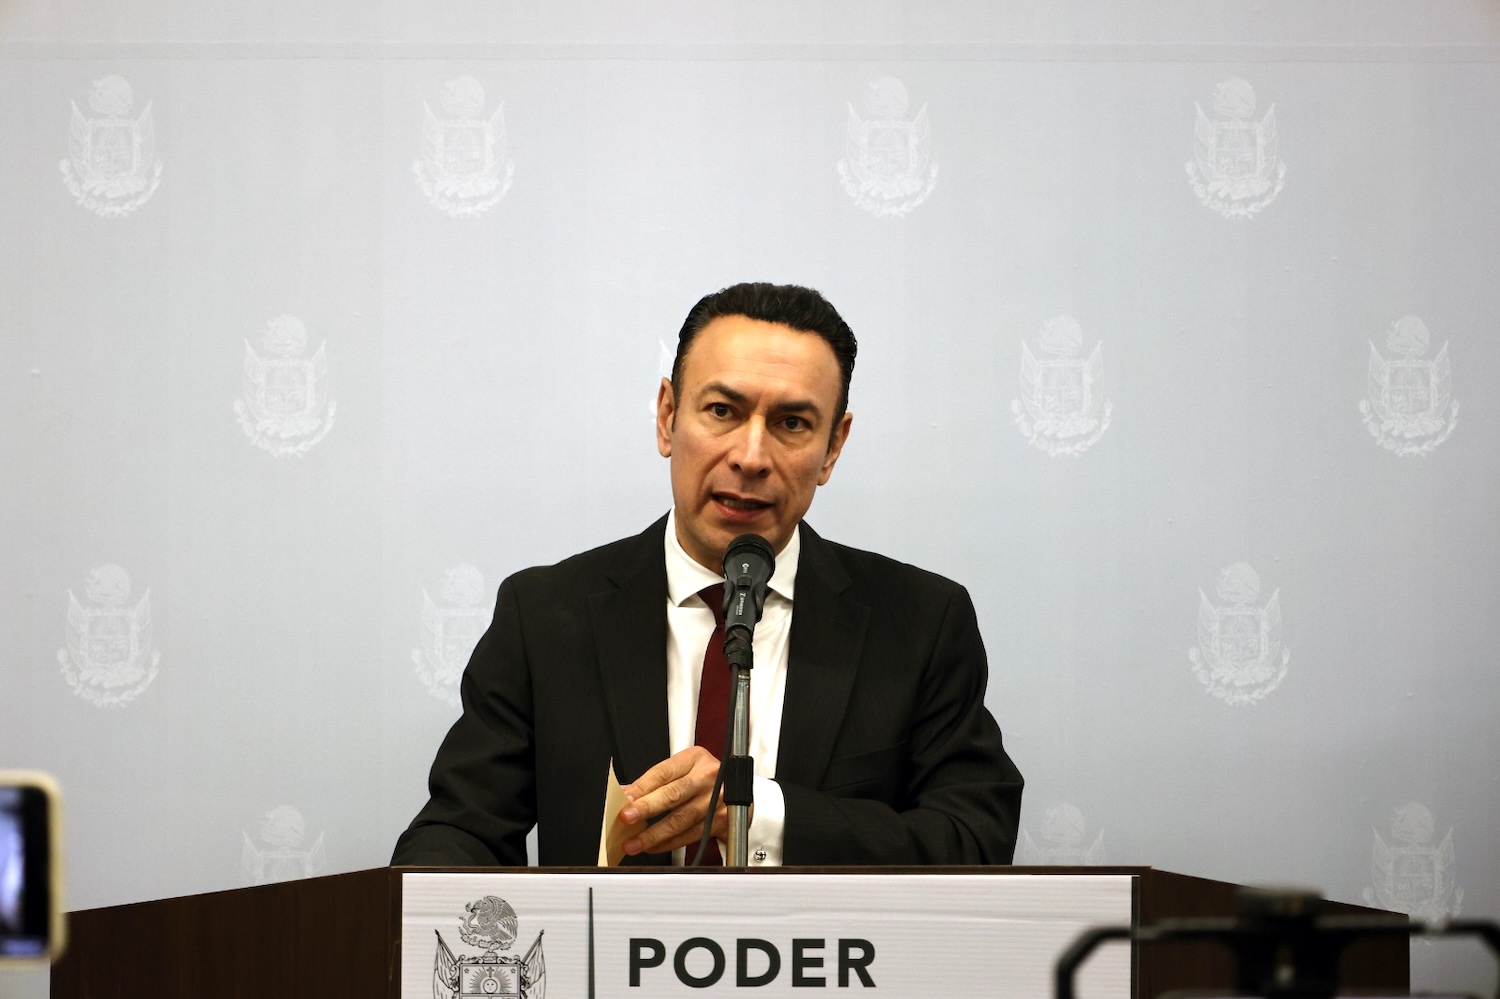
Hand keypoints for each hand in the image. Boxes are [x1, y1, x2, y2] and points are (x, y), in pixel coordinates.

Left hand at [618, 746, 734, 855]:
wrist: (737, 792)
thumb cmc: (705, 779)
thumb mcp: (683, 769)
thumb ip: (657, 781)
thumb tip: (627, 795)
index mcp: (695, 759)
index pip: (664, 772)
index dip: (642, 786)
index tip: (625, 798)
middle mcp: (708, 778)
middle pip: (674, 794)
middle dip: (647, 807)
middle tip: (627, 817)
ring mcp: (717, 800)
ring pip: (681, 819)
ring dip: (654, 834)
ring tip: (634, 842)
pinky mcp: (721, 821)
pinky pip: (690, 835)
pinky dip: (669, 843)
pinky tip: (653, 846)